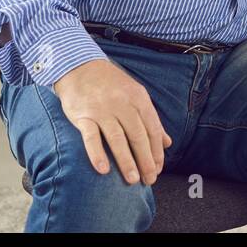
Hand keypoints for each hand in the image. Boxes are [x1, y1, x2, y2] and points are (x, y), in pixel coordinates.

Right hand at [52, 58, 172, 184]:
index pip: (152, 129)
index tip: (159, 168)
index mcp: (139, 98)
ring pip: (117, 139)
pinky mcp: (83, 115)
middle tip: (150, 179)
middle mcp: (122, 103)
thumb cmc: (110, 85)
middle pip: (138, 136)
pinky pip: (91, 137)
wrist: (79, 66)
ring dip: (126, 161)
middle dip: (146, 160)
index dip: (157, 151)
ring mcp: (102, 109)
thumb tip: (167, 142)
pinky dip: (97, 154)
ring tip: (132, 179)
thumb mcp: (135, 95)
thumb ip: (150, 119)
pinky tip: (104, 170)